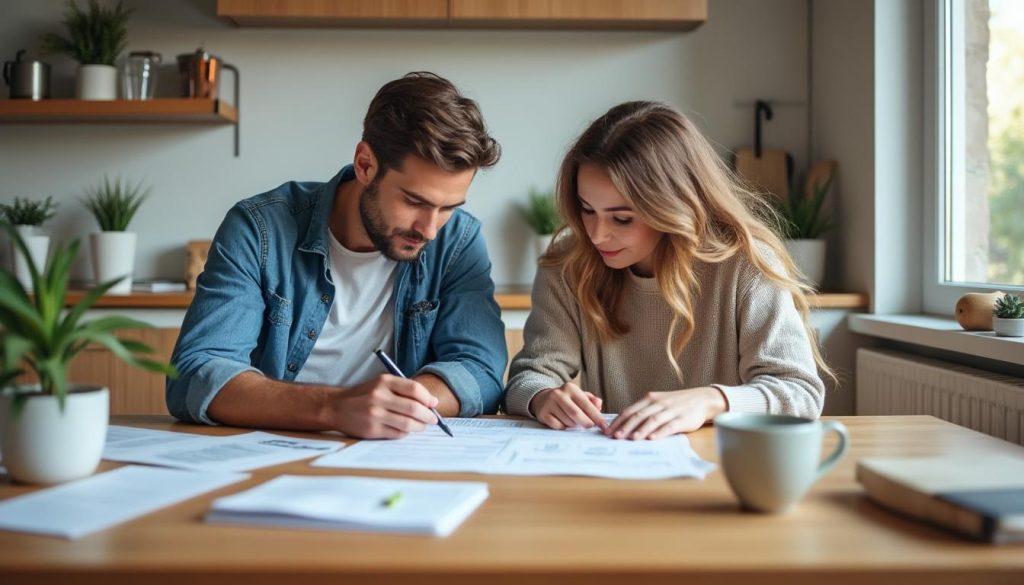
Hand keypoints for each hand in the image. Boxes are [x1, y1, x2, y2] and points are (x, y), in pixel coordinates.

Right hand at [327, 374, 438, 438]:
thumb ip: (402, 389)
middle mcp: (379, 396)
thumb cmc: (363, 395)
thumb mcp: (380, 384)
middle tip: (434, 419)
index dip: (428, 398)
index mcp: (384, 381)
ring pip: (408, 423)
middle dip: (428, 415)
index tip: (434, 404)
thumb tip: (430, 402)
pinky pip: (397, 434)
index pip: (414, 389)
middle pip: (413, 408)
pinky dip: (406, 433)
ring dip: (420, 426)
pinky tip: (405, 430)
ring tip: (422, 426)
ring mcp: (375, 414)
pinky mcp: (372, 430)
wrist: (335, 407)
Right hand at [529, 382, 605, 430]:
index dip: (597, 417)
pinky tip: (563, 422)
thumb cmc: (566, 399)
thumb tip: (599, 406)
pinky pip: (558, 426)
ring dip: (574, 425)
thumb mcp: (579, 396)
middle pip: (576, 414)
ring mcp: (549, 404)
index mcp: (570, 388)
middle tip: (591, 427)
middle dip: (586, 423)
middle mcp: (559, 394)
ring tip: (574, 421)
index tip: (604, 426)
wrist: (543, 398)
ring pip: (568, 422)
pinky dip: (564, 427)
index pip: (586, 404)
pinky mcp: (543, 414)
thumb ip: (591, 401)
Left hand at [607, 386, 726, 439]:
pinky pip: (669, 426)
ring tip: (631, 439)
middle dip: (625, 427)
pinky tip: (652, 438)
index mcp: (650, 399)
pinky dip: (660, 432)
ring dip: (641, 430)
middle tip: (615, 437)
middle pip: (638, 415)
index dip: (618, 421)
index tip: (608, 431)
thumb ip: (644, 411)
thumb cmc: (676, 403)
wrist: (702, 399)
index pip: (630, 410)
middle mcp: (658, 403)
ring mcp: (671, 410)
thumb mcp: (658, 402)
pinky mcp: (682, 419)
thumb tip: (624, 425)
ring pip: (652, 420)